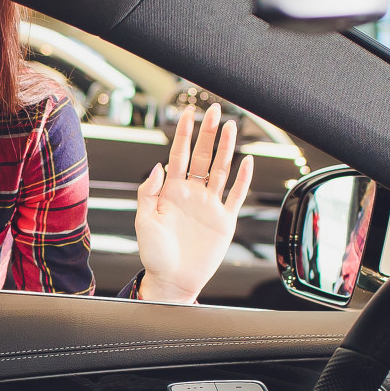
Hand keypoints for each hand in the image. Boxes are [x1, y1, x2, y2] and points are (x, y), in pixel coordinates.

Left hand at [134, 103, 253, 303]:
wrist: (172, 280)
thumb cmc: (154, 254)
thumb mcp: (143, 221)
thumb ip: (147, 192)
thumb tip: (157, 166)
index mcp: (171, 192)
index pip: (179, 155)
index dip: (183, 134)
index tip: (188, 113)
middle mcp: (192, 194)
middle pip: (203, 156)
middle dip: (208, 133)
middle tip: (215, 110)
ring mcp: (209, 205)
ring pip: (220, 170)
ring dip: (226, 148)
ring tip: (231, 126)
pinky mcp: (224, 220)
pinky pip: (236, 195)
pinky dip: (242, 178)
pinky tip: (247, 161)